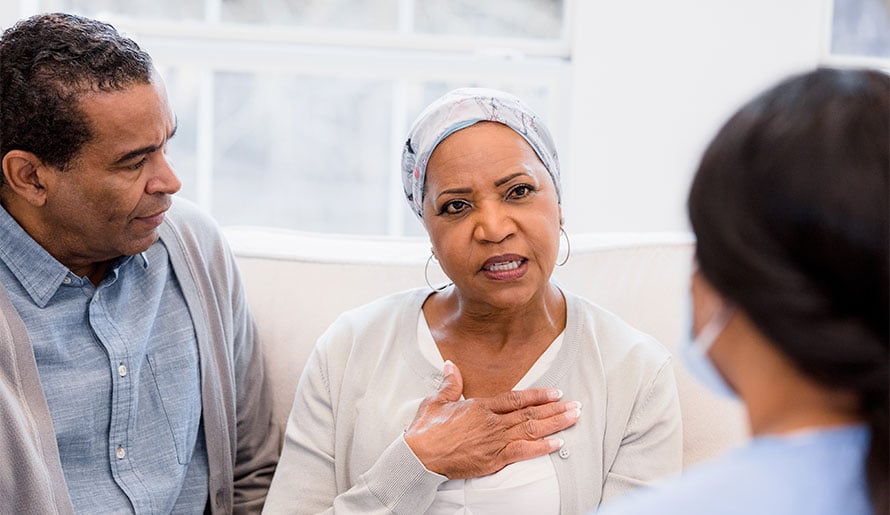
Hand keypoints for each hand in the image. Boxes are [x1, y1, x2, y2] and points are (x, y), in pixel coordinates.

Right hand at [404, 360, 581, 478]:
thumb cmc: (426, 430)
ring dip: (555, 424)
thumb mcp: (436, 401)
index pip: (516, 399)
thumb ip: (449, 383)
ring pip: (531, 430)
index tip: (556, 392)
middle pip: (530, 414)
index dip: (538, 395)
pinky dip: (541, 448)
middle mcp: (492, 422)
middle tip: (576, 405)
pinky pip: (523, 452)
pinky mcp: (493, 460)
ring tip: (573, 418)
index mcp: (480, 407)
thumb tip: (450, 364)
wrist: (419, 455)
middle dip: (556, 409)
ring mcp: (494, 441)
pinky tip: (557, 444)